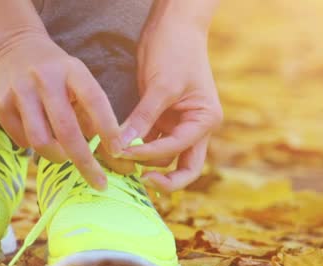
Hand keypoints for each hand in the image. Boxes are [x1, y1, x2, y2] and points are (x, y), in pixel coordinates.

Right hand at [0, 32, 120, 189]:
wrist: (12, 45)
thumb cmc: (55, 71)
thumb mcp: (78, 78)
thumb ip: (91, 111)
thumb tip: (110, 152)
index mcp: (71, 70)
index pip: (94, 100)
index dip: (108, 128)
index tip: (118, 152)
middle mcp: (45, 79)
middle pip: (66, 130)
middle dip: (85, 162)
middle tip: (99, 182)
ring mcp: (20, 91)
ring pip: (41, 141)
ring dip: (57, 157)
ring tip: (64, 156)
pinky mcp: (1, 104)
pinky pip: (22, 140)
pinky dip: (35, 148)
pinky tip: (41, 138)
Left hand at [120, 23, 222, 192]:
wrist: (173, 25)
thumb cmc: (175, 50)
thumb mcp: (161, 85)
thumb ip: (144, 117)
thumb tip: (123, 146)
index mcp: (205, 121)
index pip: (178, 148)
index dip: (149, 153)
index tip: (123, 151)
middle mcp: (195, 128)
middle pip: (185, 168)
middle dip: (164, 179)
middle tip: (139, 182)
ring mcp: (178, 125)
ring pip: (163, 158)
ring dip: (143, 162)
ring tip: (117, 162)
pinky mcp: (161, 120)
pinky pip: (150, 142)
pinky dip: (136, 148)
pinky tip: (118, 151)